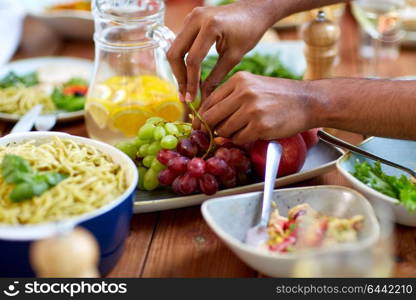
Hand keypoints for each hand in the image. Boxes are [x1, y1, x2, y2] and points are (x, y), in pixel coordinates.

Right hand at [167, 0, 279, 101]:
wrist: (253, 11)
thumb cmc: (249, 31)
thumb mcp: (234, 57)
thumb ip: (216, 77)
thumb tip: (203, 98)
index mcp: (211, 26)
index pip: (193, 60)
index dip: (190, 82)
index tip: (191, 99)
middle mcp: (196, 18)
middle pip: (175, 53)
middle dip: (179, 77)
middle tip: (184, 96)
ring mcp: (190, 17)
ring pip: (175, 49)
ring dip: (179, 70)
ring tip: (186, 89)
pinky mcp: (189, 21)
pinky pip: (180, 44)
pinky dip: (183, 61)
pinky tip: (189, 75)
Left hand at [194, 72, 314, 144]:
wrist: (309, 101)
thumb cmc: (280, 95)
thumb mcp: (254, 86)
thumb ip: (231, 98)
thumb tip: (207, 117)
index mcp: (239, 80)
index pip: (209, 101)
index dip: (201, 117)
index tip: (199, 127)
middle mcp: (243, 92)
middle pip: (211, 117)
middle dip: (208, 130)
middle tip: (209, 136)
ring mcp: (252, 109)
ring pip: (224, 130)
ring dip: (228, 136)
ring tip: (241, 131)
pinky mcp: (261, 126)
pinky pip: (239, 139)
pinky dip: (241, 140)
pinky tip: (252, 134)